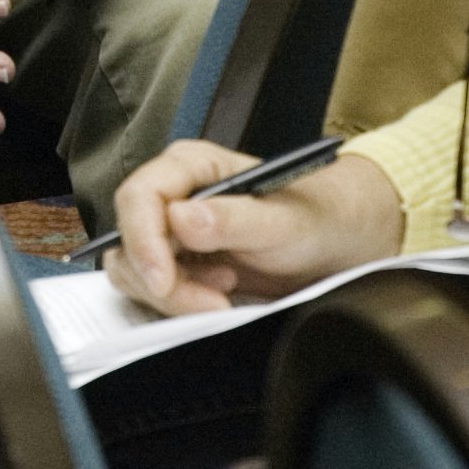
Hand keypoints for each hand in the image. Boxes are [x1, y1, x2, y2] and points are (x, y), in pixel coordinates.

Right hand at [105, 141, 403, 315]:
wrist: (339, 242)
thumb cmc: (315, 216)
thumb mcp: (283, 220)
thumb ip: (234, 218)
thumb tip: (182, 218)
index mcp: (191, 166)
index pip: (138, 197)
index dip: (143, 241)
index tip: (163, 281)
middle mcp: (174, 195)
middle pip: (130, 239)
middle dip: (162, 280)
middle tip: (210, 302)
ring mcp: (173, 232)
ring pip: (135, 269)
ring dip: (173, 294)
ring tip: (223, 293)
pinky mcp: (180, 264)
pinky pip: (155, 290)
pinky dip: (180, 303)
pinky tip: (220, 296)